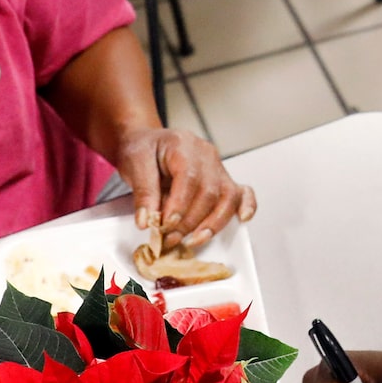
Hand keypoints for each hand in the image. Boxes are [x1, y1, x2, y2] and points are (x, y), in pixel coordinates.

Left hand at [118, 127, 254, 255]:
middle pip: (209, 191)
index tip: (166, 224)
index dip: (180, 205)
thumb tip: (147, 221)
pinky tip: (243, 219)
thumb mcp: (134, 164)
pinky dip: (247, 206)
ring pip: (227, 197)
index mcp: (183, 145)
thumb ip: (143, 192)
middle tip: (170, 237)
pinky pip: (242, 192)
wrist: (149, 142)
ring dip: (213, 223)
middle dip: (190, 221)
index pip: (189, 177)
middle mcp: (206, 155)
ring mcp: (218, 167)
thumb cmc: (144, 149)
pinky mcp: (223, 180)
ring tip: (194, 240)